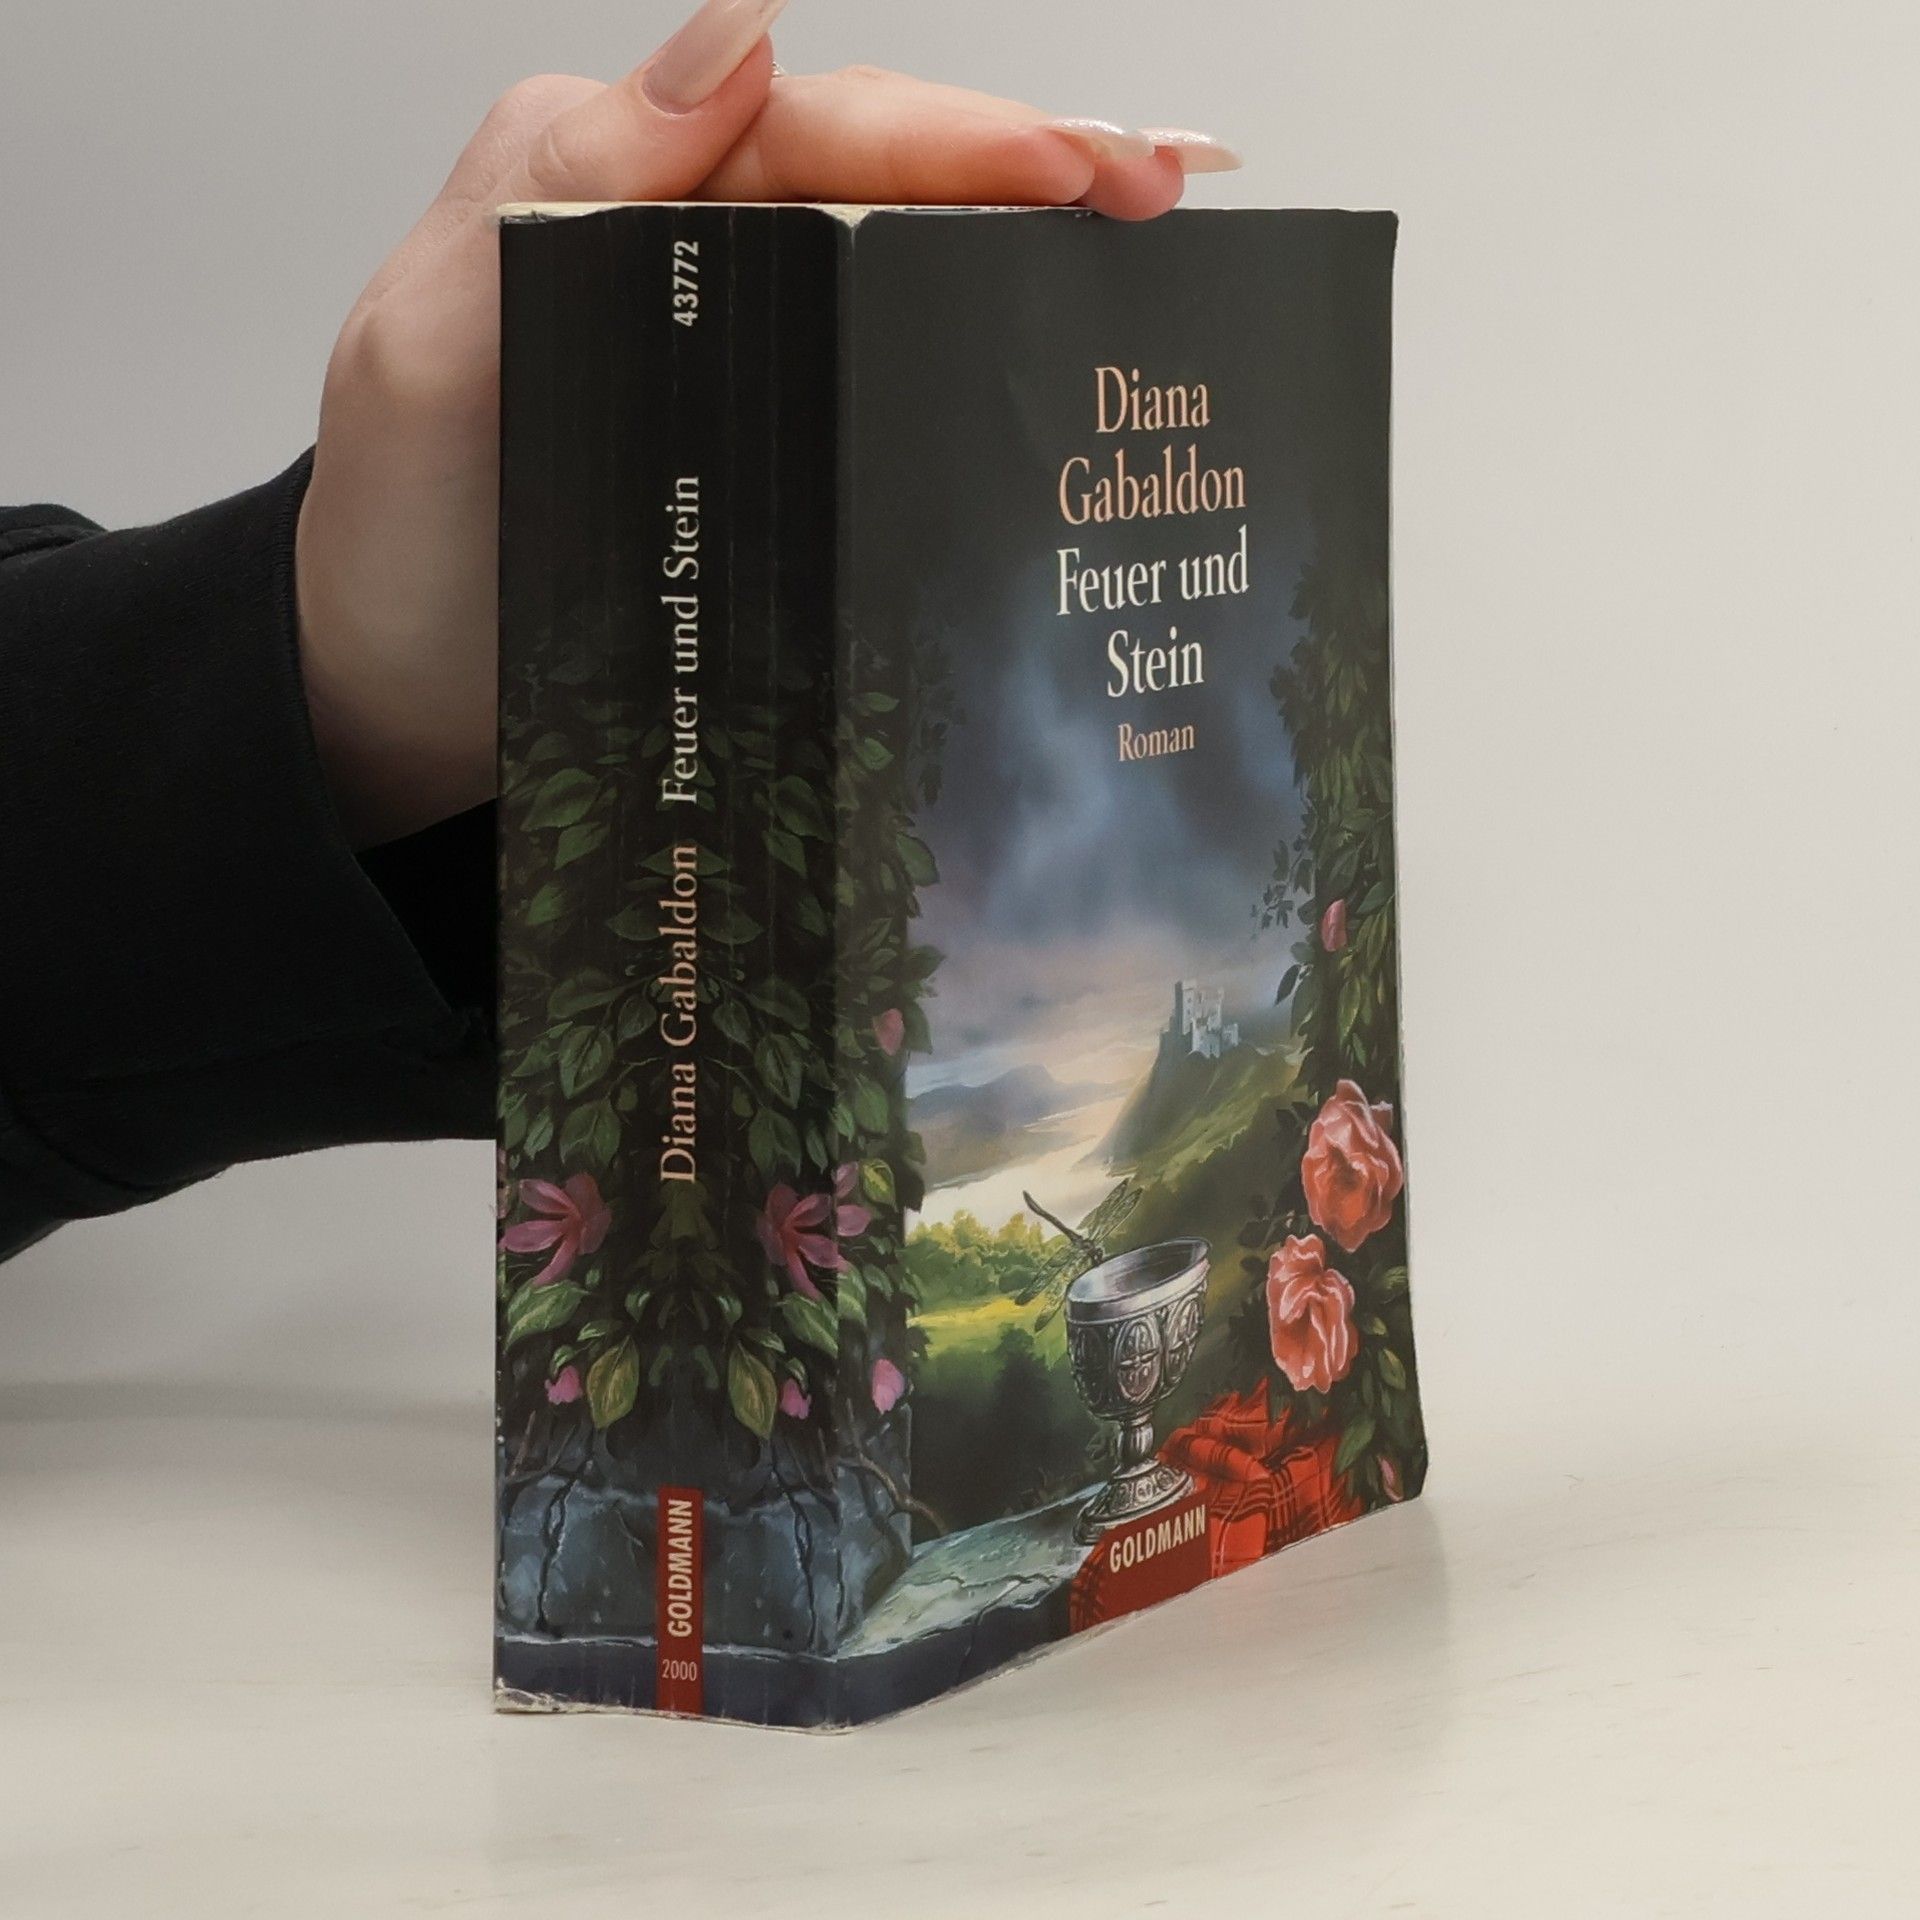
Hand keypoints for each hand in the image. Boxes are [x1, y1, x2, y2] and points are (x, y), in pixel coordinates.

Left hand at [295, 0, 1238, 845]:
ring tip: (1152, 258)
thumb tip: (741, 31)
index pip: (814, 132)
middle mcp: (684, 238)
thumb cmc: (401, 533)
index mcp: (614, 181)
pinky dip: (975, 351)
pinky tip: (1054, 368)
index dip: (958, 140)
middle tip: (1166, 197)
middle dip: (1033, 171)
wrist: (399, 694)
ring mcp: (733, 339)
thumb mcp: (438, 344)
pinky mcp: (758, 432)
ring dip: (1028, 253)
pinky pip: (879, 361)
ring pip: (900, 258)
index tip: (1084, 171)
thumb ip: (568, 183)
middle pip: (884, 176)